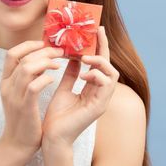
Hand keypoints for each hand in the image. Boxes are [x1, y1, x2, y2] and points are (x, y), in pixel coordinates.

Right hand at [0, 40, 64, 155]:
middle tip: (59, 52)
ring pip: (27, 69)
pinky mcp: (25, 107)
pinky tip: (53, 79)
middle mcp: (7, 86)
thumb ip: (27, 76)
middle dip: (44, 51)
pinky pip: (34, 86)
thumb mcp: (20, 93)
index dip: (28, 45)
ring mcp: (14, 96)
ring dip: (46, 62)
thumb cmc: (24, 116)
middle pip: (24, 58)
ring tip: (58, 65)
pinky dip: (45, 79)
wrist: (18, 143)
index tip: (43, 43)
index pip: (11, 53)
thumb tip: (41, 59)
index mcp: (5, 81)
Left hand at [41, 26, 119, 146]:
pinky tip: (84, 74)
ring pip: (112, 74)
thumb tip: (73, 57)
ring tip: (85, 58)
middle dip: (104, 47)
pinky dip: (97, 76)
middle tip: (97, 33)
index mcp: (92, 88)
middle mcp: (100, 93)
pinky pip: (106, 86)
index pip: (99, 63)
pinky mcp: (100, 107)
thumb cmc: (57, 115)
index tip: (96, 29)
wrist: (52, 135)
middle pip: (109, 65)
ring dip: (100, 62)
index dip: (99, 46)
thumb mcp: (63, 88)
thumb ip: (70, 74)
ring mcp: (102, 100)